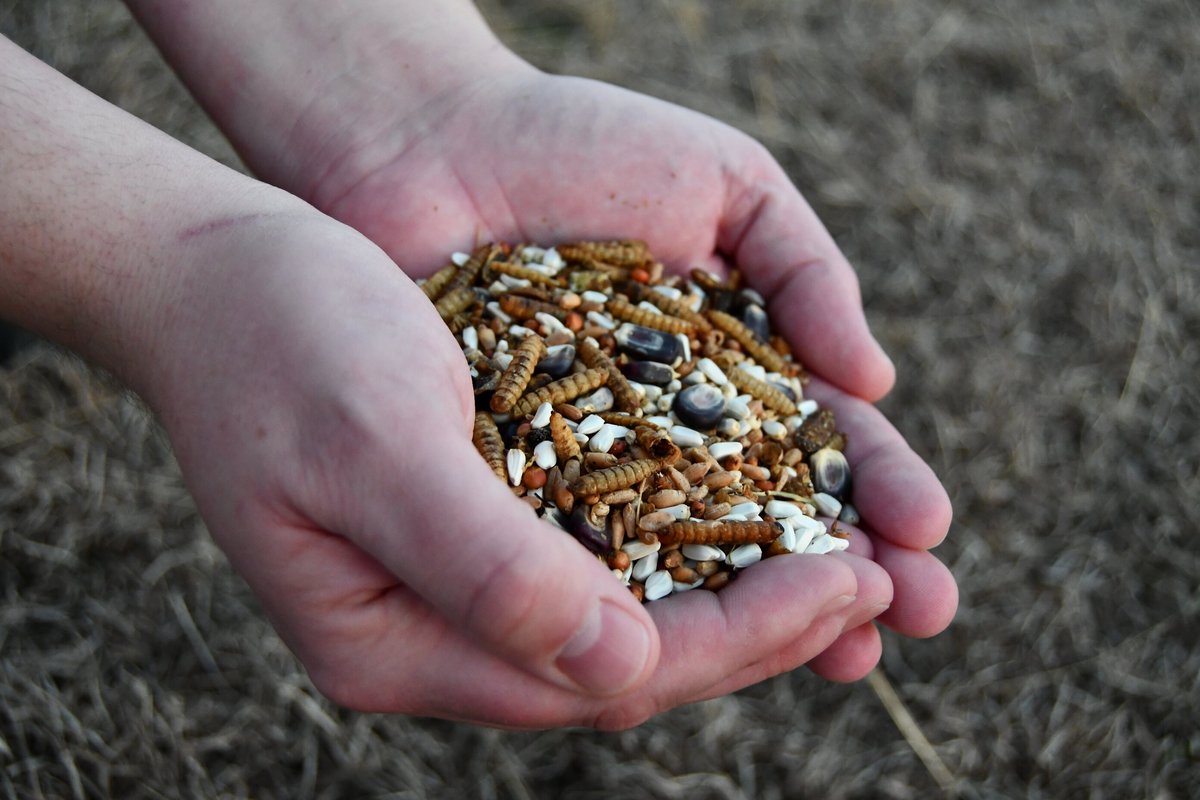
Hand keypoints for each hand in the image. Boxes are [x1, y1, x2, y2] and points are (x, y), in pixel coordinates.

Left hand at [292, 68, 957, 690]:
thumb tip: (877, 380)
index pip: (826, 445)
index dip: (881, 493)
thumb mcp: (723, 183)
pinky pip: (586, 560)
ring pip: (693, 562)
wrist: (431, 145)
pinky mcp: (518, 491)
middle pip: (776, 521)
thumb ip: (805, 270)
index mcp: (736, 369)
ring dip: (770, 614)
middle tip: (920, 612)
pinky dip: (643, 605)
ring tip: (847, 650)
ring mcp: (596, 471)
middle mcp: (674, 435)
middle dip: (852, 574)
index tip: (927, 537)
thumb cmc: (580, 148)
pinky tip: (692, 638)